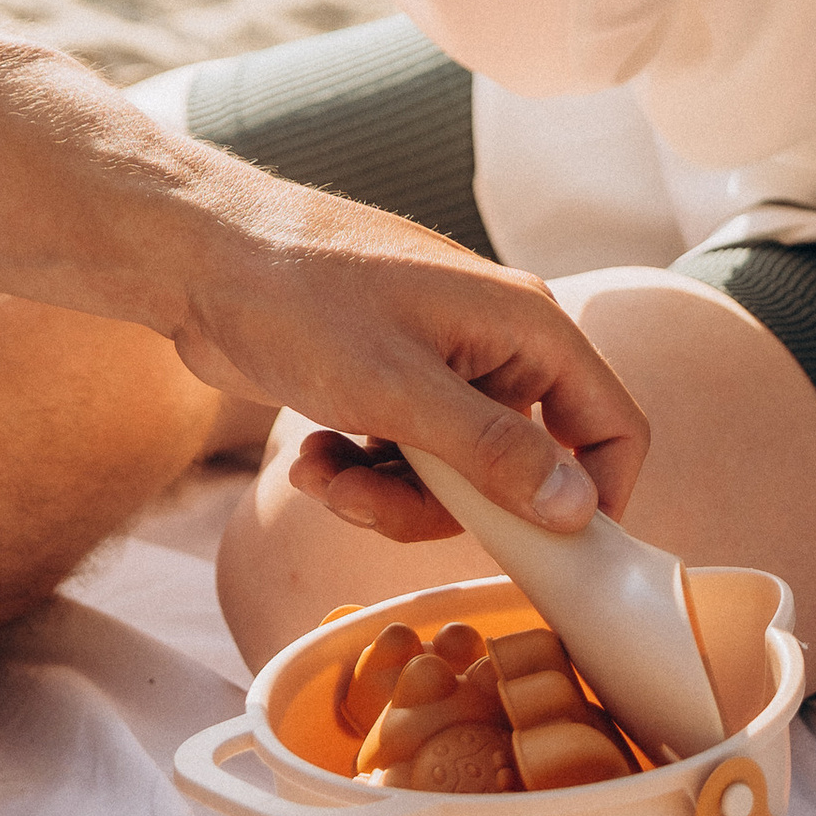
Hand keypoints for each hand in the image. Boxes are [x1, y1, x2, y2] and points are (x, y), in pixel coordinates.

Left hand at [176, 180, 646, 539]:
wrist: (202, 257)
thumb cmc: (300, 298)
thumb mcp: (399, 392)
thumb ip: (495, 454)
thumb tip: (580, 509)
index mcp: (525, 325)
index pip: (613, 422)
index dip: (599, 499)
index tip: (549, 558)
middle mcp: (495, 341)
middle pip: (521, 469)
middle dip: (442, 507)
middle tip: (368, 502)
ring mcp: (442, 361)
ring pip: (456, 477)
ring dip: (386, 495)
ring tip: (322, 475)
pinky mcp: (393, 379)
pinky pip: (407, 458)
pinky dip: (361, 471)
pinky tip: (311, 458)